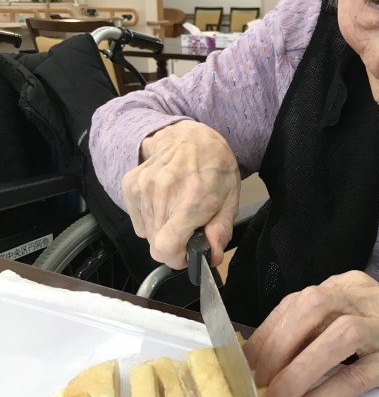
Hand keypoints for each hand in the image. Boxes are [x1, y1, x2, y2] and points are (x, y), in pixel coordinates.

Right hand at [122, 120, 239, 267]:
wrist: (190, 138)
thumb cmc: (215, 168)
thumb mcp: (230, 199)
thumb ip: (221, 230)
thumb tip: (212, 256)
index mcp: (191, 198)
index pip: (167, 247)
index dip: (178, 258)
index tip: (188, 253)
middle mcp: (162, 192)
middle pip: (156, 245)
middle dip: (173, 244)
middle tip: (188, 228)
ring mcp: (143, 187)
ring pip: (146, 234)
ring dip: (162, 230)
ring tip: (177, 210)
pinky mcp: (130, 185)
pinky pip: (138, 221)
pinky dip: (151, 219)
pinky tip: (164, 202)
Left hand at [244, 270, 378, 396]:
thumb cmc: (377, 333)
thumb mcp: (342, 319)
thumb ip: (308, 330)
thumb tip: (257, 360)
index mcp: (343, 285)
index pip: (298, 301)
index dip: (268, 331)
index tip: (246, 362)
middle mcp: (363, 297)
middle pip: (315, 308)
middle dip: (280, 344)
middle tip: (258, 379)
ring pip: (342, 336)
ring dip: (304, 366)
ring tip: (280, 395)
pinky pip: (362, 373)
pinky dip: (332, 391)